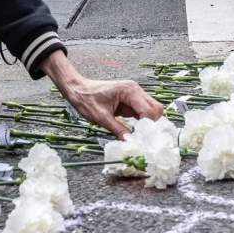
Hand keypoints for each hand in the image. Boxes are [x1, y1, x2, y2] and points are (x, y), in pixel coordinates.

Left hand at [40, 50, 163, 137]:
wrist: (77, 89)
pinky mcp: (131, 100)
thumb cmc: (86, 99)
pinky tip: (134, 130)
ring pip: (152, 110)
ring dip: (146, 123)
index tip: (142, 139)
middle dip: (151, 124)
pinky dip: (141, 121)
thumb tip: (131, 143)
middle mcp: (135, 90)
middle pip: (156, 109)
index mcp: (129, 91)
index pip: (150, 111)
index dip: (148, 126)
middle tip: (141, 137)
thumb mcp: (101, 118)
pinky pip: (142, 111)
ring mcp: (134, 94)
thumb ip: (118, 130)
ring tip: (137, 135)